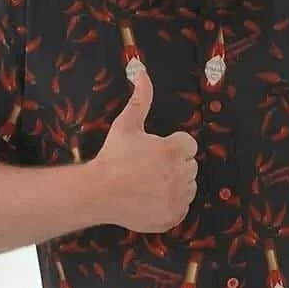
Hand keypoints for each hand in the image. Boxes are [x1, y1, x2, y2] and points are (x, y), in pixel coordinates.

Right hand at [93, 69, 198, 232]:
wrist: (97, 193)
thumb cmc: (112, 156)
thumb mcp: (126, 124)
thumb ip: (141, 98)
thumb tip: (141, 71)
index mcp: (174, 150)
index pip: (188, 145)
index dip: (172, 147)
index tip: (154, 152)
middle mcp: (180, 174)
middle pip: (190, 166)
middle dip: (174, 165)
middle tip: (149, 168)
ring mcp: (177, 198)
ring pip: (188, 187)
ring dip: (176, 184)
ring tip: (150, 183)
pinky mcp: (173, 216)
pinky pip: (182, 207)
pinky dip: (171, 204)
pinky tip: (152, 198)